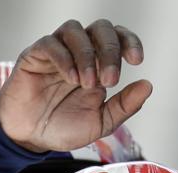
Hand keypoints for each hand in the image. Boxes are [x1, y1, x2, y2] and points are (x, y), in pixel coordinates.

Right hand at [0, 19, 152, 152]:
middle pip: (100, 29)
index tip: (136, 60)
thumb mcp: (100, 123)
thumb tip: (147, 85)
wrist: (30, 137)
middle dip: (110, 50)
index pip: (118, 38)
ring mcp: (57, 52)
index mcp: (99, 65)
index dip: (129, 42)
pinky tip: (71, 78)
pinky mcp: (35, 55)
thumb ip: (124, 106)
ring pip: (75, 30)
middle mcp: (79, 54)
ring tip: (87, 83)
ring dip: (87, 55)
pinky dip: (65, 58)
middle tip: (110, 79)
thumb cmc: (63, 127)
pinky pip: (51, 43)